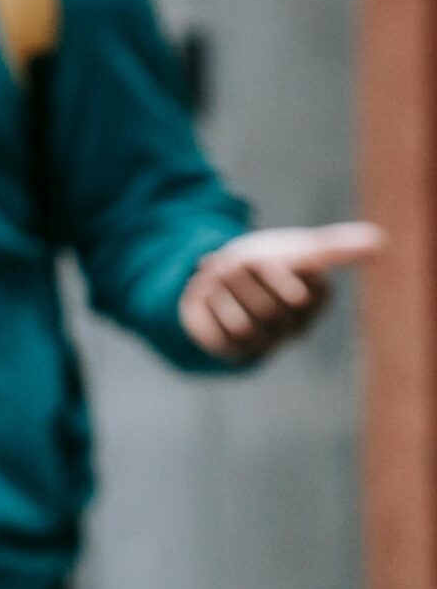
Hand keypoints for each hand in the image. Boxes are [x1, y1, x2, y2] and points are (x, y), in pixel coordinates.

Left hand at [179, 221, 385, 360]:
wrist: (220, 273)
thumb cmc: (268, 260)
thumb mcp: (299, 248)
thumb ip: (335, 247)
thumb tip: (380, 240)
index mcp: (316, 301)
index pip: (297, 295)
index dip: (271, 271)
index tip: (263, 256)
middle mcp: (295, 327)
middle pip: (268, 310)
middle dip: (242, 279)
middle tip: (231, 263)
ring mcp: (265, 342)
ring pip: (243, 326)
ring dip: (224, 294)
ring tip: (217, 277)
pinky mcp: (233, 349)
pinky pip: (217, 334)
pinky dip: (207, 307)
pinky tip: (209, 296)